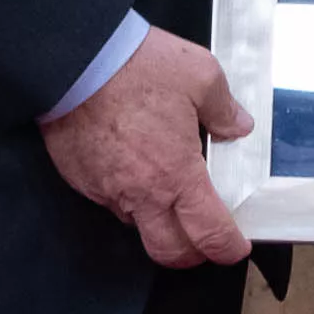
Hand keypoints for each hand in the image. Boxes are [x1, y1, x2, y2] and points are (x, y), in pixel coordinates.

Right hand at [40, 26, 254, 268]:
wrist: (75, 60)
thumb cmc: (138, 67)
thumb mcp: (199, 74)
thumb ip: (224, 108)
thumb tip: (237, 127)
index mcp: (177, 174)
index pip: (208, 233)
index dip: (227, 248)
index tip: (235, 247)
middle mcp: (141, 193)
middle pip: (168, 252)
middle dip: (190, 254)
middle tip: (203, 238)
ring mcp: (106, 190)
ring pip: (135, 225)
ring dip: (155, 220)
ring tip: (165, 191)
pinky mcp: (80, 179)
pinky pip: (108, 200)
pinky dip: (125, 195)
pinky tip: (131, 168)